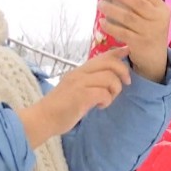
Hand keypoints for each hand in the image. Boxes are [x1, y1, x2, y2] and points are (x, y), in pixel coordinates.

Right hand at [17, 48, 131, 146]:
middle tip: (126, 83)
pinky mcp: (80, 96)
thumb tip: (109, 79)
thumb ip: (90, 82)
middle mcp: (79, 73)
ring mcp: (79, 83)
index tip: (127, 51)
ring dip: (114, 90)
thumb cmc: (61, 107)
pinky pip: (103, 93)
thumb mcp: (76, 89)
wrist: (42, 119)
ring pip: (109, 78)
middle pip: (109, 63)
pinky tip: (99, 106)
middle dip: (122, 71)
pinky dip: (107, 100)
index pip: (101, 56)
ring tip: (107, 100)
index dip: (117, 52)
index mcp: (79, 71)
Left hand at [99, 0, 170, 81]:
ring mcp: (149, 32)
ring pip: (128, 17)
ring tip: (100, 4)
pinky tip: (102, 22)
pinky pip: (122, 32)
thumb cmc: (152, 30)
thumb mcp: (155, 14)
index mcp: (162, 9)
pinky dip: (111, 27)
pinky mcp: (139, 43)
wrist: (156, 57)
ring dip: (112, 10)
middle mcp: (158, 20)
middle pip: (137, 4)